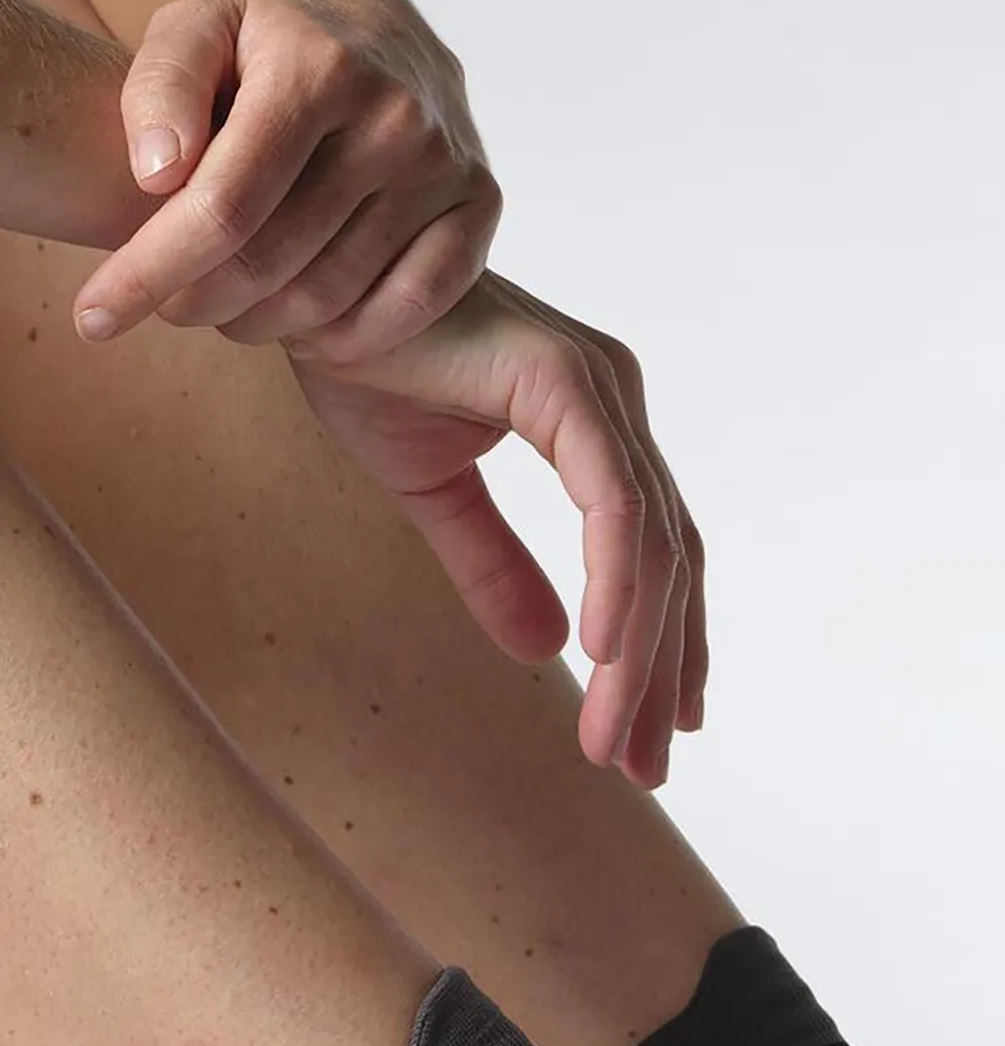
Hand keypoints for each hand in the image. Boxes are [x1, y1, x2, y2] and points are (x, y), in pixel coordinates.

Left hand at [73, 0, 495, 359]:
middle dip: (203, 300)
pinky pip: (410, 307)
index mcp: (315, 70)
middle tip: (173, 309)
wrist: (389, 31)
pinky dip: (348, 338)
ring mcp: (445, 168)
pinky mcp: (480, 208)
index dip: (154, 269)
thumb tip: (156, 176)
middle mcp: (392, 119)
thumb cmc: (276, 44)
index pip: (224, 203)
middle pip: (276, 260)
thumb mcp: (199, 30)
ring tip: (233, 313)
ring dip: (267, 324)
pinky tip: (305, 330)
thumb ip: (160, 89)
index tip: (99, 317)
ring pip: (336, 295)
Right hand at [292, 274, 706, 785]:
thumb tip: (548, 651)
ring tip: (614, 740)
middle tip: (646, 766)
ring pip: (653, 547)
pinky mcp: (566, 381)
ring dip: (638, 654)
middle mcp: (615, 405)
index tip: (650, 731)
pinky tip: (601, 652)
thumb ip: (495, 564)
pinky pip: (613, 501)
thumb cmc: (360, 360)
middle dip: (661, 673)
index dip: (662, 649)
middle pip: (671, 564)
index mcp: (596, 429)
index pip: (655, 558)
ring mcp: (599, 388)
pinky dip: (616, 580)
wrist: (293, 279)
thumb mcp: (433, 489)